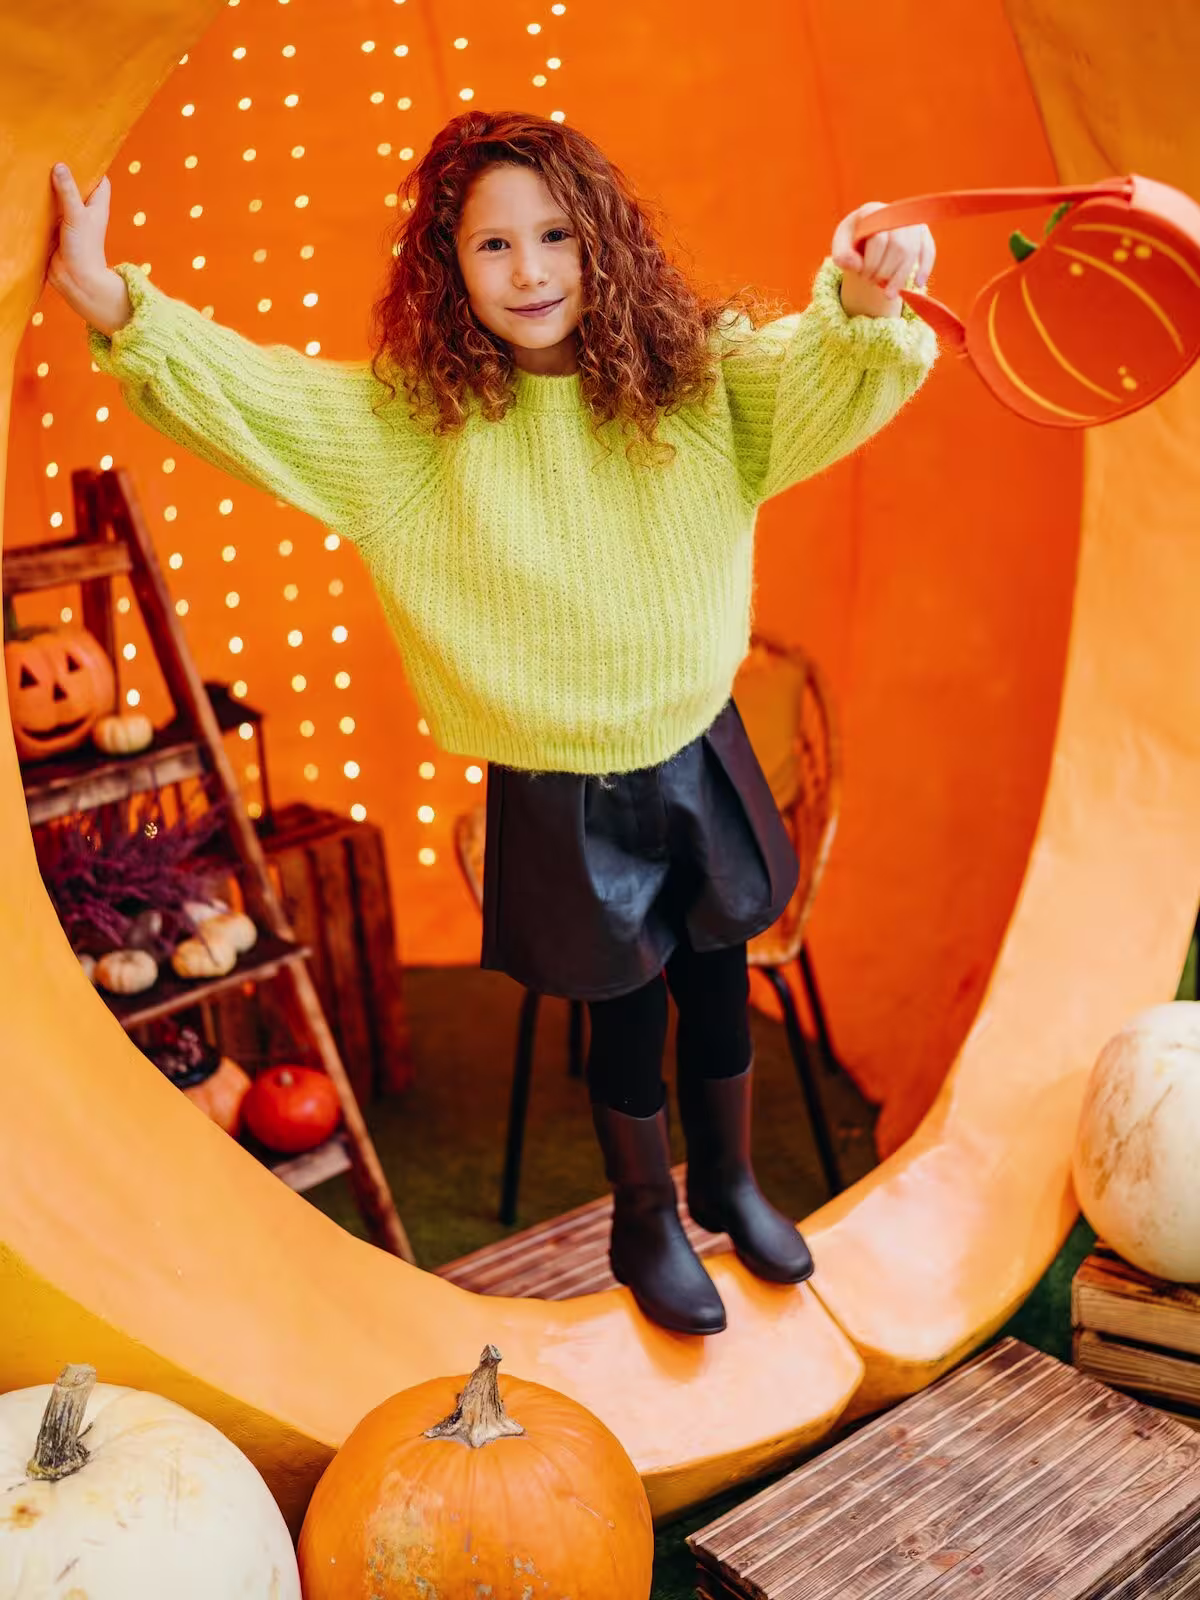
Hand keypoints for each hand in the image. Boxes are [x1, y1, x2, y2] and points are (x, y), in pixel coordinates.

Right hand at [47, 163, 130, 333]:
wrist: (75, 281)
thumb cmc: (85, 250)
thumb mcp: (77, 216)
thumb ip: (68, 191)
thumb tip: (59, 166)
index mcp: (97, 205)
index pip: (99, 179)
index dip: (91, 165)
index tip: (78, 149)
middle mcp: (84, 210)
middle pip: (76, 185)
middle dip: (66, 172)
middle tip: (49, 153)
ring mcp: (69, 219)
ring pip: (59, 197)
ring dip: (49, 187)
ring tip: (36, 166)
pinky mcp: (54, 228)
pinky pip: (46, 210)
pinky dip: (39, 202)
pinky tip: (27, 190)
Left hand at [831, 202, 935, 317]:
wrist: (866, 234)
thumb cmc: (852, 241)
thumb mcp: (841, 246)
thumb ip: (842, 255)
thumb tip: (851, 263)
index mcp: (872, 212)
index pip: (879, 240)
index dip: (872, 263)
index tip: (863, 276)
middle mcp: (895, 212)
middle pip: (898, 247)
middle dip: (885, 272)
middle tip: (872, 283)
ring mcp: (911, 222)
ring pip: (912, 253)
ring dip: (900, 277)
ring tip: (889, 295)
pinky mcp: (923, 233)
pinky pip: (928, 251)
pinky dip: (924, 268)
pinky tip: (917, 284)